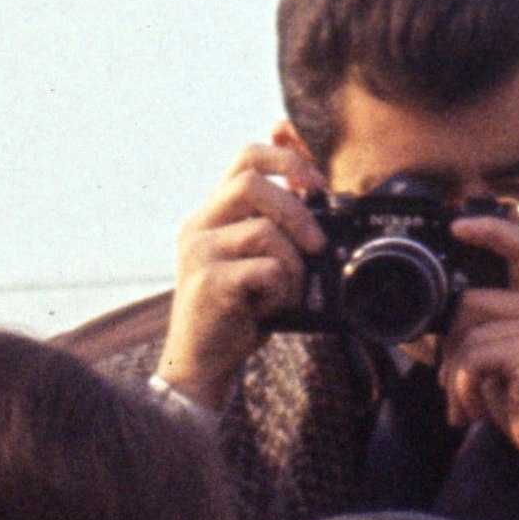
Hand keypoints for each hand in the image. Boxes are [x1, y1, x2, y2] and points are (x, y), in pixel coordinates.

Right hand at [157, 133, 329, 408]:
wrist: (202, 362)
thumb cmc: (237, 311)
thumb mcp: (254, 260)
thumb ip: (274, 229)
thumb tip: (319, 202)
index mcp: (212, 213)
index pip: (246, 157)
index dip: (285, 158)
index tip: (315, 182)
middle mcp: (199, 225)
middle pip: (252, 183)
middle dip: (296, 210)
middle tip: (316, 244)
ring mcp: (200, 252)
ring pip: (264, 230)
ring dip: (293, 264)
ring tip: (288, 292)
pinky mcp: (209, 282)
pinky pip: (265, 269)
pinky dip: (282, 290)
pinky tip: (271, 309)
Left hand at [439, 211, 518, 519]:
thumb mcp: (504, 366)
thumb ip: (485, 335)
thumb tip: (440, 323)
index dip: (491, 230)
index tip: (457, 226)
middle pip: (471, 302)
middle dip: (450, 350)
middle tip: (453, 390)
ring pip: (467, 332)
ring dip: (454, 377)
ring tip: (466, 406)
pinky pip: (473, 356)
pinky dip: (462, 388)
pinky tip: (474, 412)